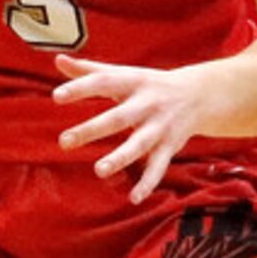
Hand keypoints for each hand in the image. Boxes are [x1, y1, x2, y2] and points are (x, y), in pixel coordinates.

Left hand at [52, 56, 226, 202]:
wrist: (199, 95)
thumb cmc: (149, 84)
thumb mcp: (124, 73)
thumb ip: (90, 70)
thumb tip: (58, 59)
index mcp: (132, 82)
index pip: (103, 83)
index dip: (81, 88)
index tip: (57, 96)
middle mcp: (147, 104)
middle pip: (118, 118)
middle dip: (92, 130)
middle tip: (64, 141)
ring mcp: (160, 127)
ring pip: (139, 145)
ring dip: (120, 158)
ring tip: (99, 171)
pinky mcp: (170, 146)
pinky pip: (158, 167)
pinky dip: (148, 183)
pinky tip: (134, 197)